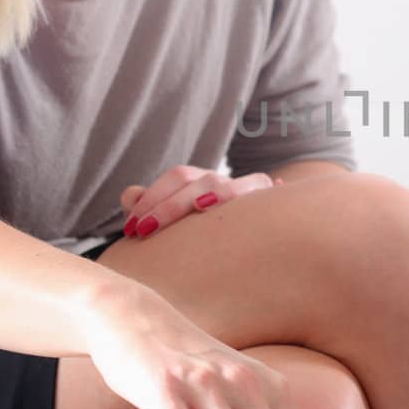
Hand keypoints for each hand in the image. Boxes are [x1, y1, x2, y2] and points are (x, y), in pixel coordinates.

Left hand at [121, 166, 281, 237]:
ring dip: (219, 192)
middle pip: (202, 180)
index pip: (177, 177)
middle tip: (144, 231)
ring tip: (200, 204)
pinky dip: (273, 189)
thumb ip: (146, 205)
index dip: (153, 198)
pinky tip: (277, 187)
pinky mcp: (270, 202)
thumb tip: (130, 196)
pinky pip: (272, 190)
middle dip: (171, 205)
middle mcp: (223, 182)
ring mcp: (248, 191)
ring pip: (236, 184)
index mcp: (198, 180)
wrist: (244, 232)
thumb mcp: (168, 217)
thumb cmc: (194, 231)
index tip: (132, 229)